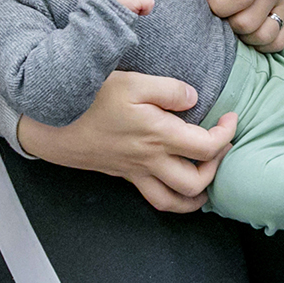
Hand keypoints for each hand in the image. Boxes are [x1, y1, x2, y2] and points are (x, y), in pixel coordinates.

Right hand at [16, 71, 237, 212]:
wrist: (52, 121)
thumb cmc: (90, 98)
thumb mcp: (132, 81)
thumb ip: (169, 90)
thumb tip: (195, 100)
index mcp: (158, 135)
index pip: (207, 147)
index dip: (227, 135)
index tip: (230, 117)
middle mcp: (150, 160)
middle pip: (197, 182)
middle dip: (217, 166)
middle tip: (220, 144)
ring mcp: (136, 172)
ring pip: (175, 201)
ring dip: (198, 193)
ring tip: (208, 175)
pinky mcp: (124, 176)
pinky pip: (155, 199)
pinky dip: (175, 199)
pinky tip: (180, 186)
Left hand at [194, 0, 283, 53]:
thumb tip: (205, 3)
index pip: (236, 0)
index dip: (216, 6)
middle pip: (246, 24)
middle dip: (229, 22)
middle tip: (227, 11)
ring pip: (262, 38)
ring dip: (245, 35)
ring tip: (239, 20)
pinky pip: (276, 44)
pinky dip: (261, 43)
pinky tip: (253, 28)